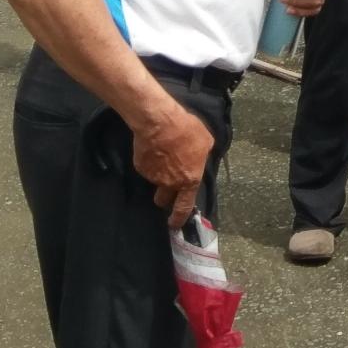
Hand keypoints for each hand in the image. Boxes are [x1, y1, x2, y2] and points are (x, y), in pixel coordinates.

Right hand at [132, 98, 214, 228]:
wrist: (159, 123)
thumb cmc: (187, 131)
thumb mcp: (206, 142)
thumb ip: (203, 157)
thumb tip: (201, 160)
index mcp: (189, 180)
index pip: (184, 207)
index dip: (179, 218)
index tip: (175, 224)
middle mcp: (170, 183)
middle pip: (164, 199)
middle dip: (165, 196)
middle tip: (167, 184)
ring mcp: (152, 177)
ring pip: (155, 182)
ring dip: (159, 174)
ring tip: (164, 154)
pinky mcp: (140, 168)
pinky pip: (146, 169)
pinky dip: (150, 162)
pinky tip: (155, 148)